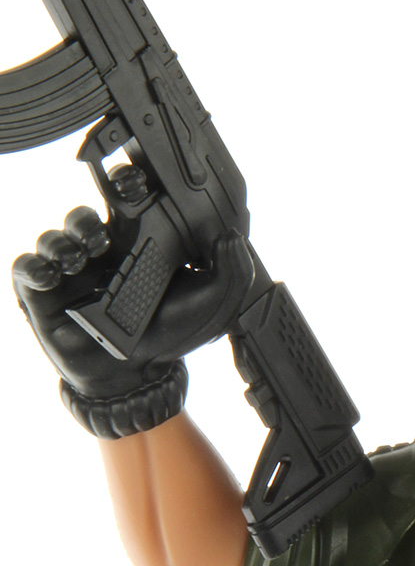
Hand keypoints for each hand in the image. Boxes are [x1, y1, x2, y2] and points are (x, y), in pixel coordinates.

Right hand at [12, 166, 252, 435]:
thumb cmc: (168, 334)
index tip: (132, 191)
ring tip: (81, 257)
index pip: (123, 208)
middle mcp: (99, 253)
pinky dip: (36, 266)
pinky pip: (28, 269)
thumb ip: (230, 274)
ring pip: (56, 240)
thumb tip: (233, 239)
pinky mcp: (43, 292)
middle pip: (83, 219)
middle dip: (87, 219)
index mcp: (136, 245)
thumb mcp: (211, 305)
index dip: (123, 195)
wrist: (135, 373)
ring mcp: (70, 272)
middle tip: (102, 234)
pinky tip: (53, 275)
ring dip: (64, 242)